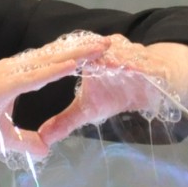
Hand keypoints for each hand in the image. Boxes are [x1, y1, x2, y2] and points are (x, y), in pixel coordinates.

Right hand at [0, 32, 111, 159]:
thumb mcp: (3, 137)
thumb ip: (25, 142)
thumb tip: (44, 150)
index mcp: (12, 77)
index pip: (48, 63)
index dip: (71, 56)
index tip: (94, 52)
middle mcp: (12, 69)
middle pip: (54, 55)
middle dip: (81, 48)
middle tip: (107, 41)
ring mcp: (8, 74)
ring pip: (49, 60)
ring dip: (76, 53)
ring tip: (100, 46)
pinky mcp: (4, 84)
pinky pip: (37, 75)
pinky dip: (57, 69)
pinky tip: (76, 64)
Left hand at [37, 36, 182, 145]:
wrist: (156, 85)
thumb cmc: (118, 92)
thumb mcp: (88, 110)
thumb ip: (64, 120)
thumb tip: (42, 138)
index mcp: (86, 56)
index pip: (64, 55)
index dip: (50, 62)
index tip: (31, 70)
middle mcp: (103, 48)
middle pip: (84, 48)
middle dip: (73, 55)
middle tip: (56, 62)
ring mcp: (124, 51)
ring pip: (110, 51)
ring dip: (102, 56)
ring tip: (93, 64)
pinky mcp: (144, 59)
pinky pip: (136, 59)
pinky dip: (129, 62)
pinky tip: (121, 67)